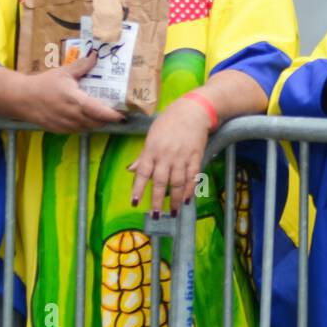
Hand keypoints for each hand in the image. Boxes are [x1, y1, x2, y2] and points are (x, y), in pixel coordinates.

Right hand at [22, 50, 126, 132]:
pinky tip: (89, 117)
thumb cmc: (44, 84)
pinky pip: (79, 130)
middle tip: (118, 110)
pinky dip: (87, 125)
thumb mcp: (63, 72)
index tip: (123, 114)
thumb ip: (82, 66)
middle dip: (108, 118)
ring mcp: (65, 125)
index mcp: (73, 100)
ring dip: (98, 122)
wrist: (21, 99)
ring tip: (106, 113)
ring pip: (89, 127)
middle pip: (97, 122)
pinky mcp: (60, 130)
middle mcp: (71, 115)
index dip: (111, 115)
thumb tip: (96, 55)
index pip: (97, 111)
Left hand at [128, 94, 211, 214]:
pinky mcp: (196, 157)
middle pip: (160, 181)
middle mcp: (166, 155)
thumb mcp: (151, 136)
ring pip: (178, 182)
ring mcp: (182, 157)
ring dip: (176, 198)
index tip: (135, 202)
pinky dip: (191, 188)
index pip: (143, 172)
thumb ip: (143, 156)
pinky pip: (193, 176)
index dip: (138, 188)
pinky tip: (188, 198)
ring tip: (174, 212)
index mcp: (152, 150)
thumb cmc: (169, 122)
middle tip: (156, 215)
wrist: (192, 111)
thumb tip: (130, 170)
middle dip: (157, 199)